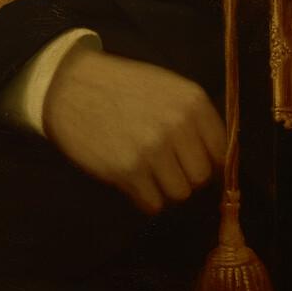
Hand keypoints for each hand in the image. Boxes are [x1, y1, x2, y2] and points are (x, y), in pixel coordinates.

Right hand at [41, 47, 225, 214]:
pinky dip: (145, 198)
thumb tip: (218, 161)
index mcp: (192, 101)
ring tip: (147, 171)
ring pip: (179, 193)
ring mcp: (153, 149)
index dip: (208, 160)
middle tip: (166, 166)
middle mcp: (177, 124)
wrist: (70, 85)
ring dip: (165, 189)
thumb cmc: (122, 86)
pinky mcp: (128, 171)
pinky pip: (153, 204)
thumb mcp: (166, 88)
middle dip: (185, 175)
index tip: (192, 161)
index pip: (221, 150)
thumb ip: (194, 118)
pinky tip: (133, 179)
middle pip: (201, 177)